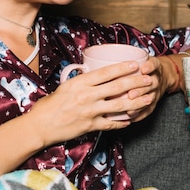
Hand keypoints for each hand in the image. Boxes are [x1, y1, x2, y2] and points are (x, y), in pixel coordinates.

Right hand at [29, 59, 155, 144]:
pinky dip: (122, 122)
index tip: (135, 64)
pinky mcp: (90, 126)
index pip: (106, 73)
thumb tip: (96, 72)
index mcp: (81, 83)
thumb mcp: (66, 86)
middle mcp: (87, 96)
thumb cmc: (51, 104)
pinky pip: (111, 124)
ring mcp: (90, 112)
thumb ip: (83, 80)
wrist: (40, 126)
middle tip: (149, 79)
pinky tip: (131, 119)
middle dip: (136, 82)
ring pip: (118, 106)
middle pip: (117, 87)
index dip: (123, 68)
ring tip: (148, 98)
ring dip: (136, 102)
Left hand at [124, 55, 166, 121]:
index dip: (149, 67)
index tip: (143, 69)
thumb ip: (127, 59)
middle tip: (131, 94)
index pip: (154, 65)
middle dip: (141, 89)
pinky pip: (147, 111)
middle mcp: (156, 79)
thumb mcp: (141, 58)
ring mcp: (155, 92)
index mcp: (153, 66)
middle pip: (151, 84)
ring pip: (149, 99)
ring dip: (139, 105)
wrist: (160, 76)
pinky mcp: (152, 103)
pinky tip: (128, 119)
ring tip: (128, 110)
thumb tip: (100, 58)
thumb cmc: (143, 67)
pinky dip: (138, 115)